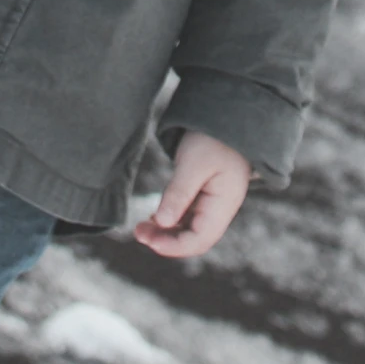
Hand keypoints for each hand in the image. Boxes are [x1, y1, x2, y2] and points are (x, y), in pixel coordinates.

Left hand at [133, 131, 252, 258]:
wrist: (225, 117)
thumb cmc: (212, 138)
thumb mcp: (193, 164)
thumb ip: (179, 194)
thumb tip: (162, 223)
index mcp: (224, 205)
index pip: (200, 239)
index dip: (174, 246)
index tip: (150, 241)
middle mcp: (220, 210)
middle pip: (194, 238)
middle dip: (166, 241)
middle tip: (139, 233)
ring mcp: (213, 204)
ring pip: (188, 229)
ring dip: (165, 232)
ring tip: (141, 228)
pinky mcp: (204, 196)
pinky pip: (187, 216)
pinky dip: (170, 220)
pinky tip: (154, 218)